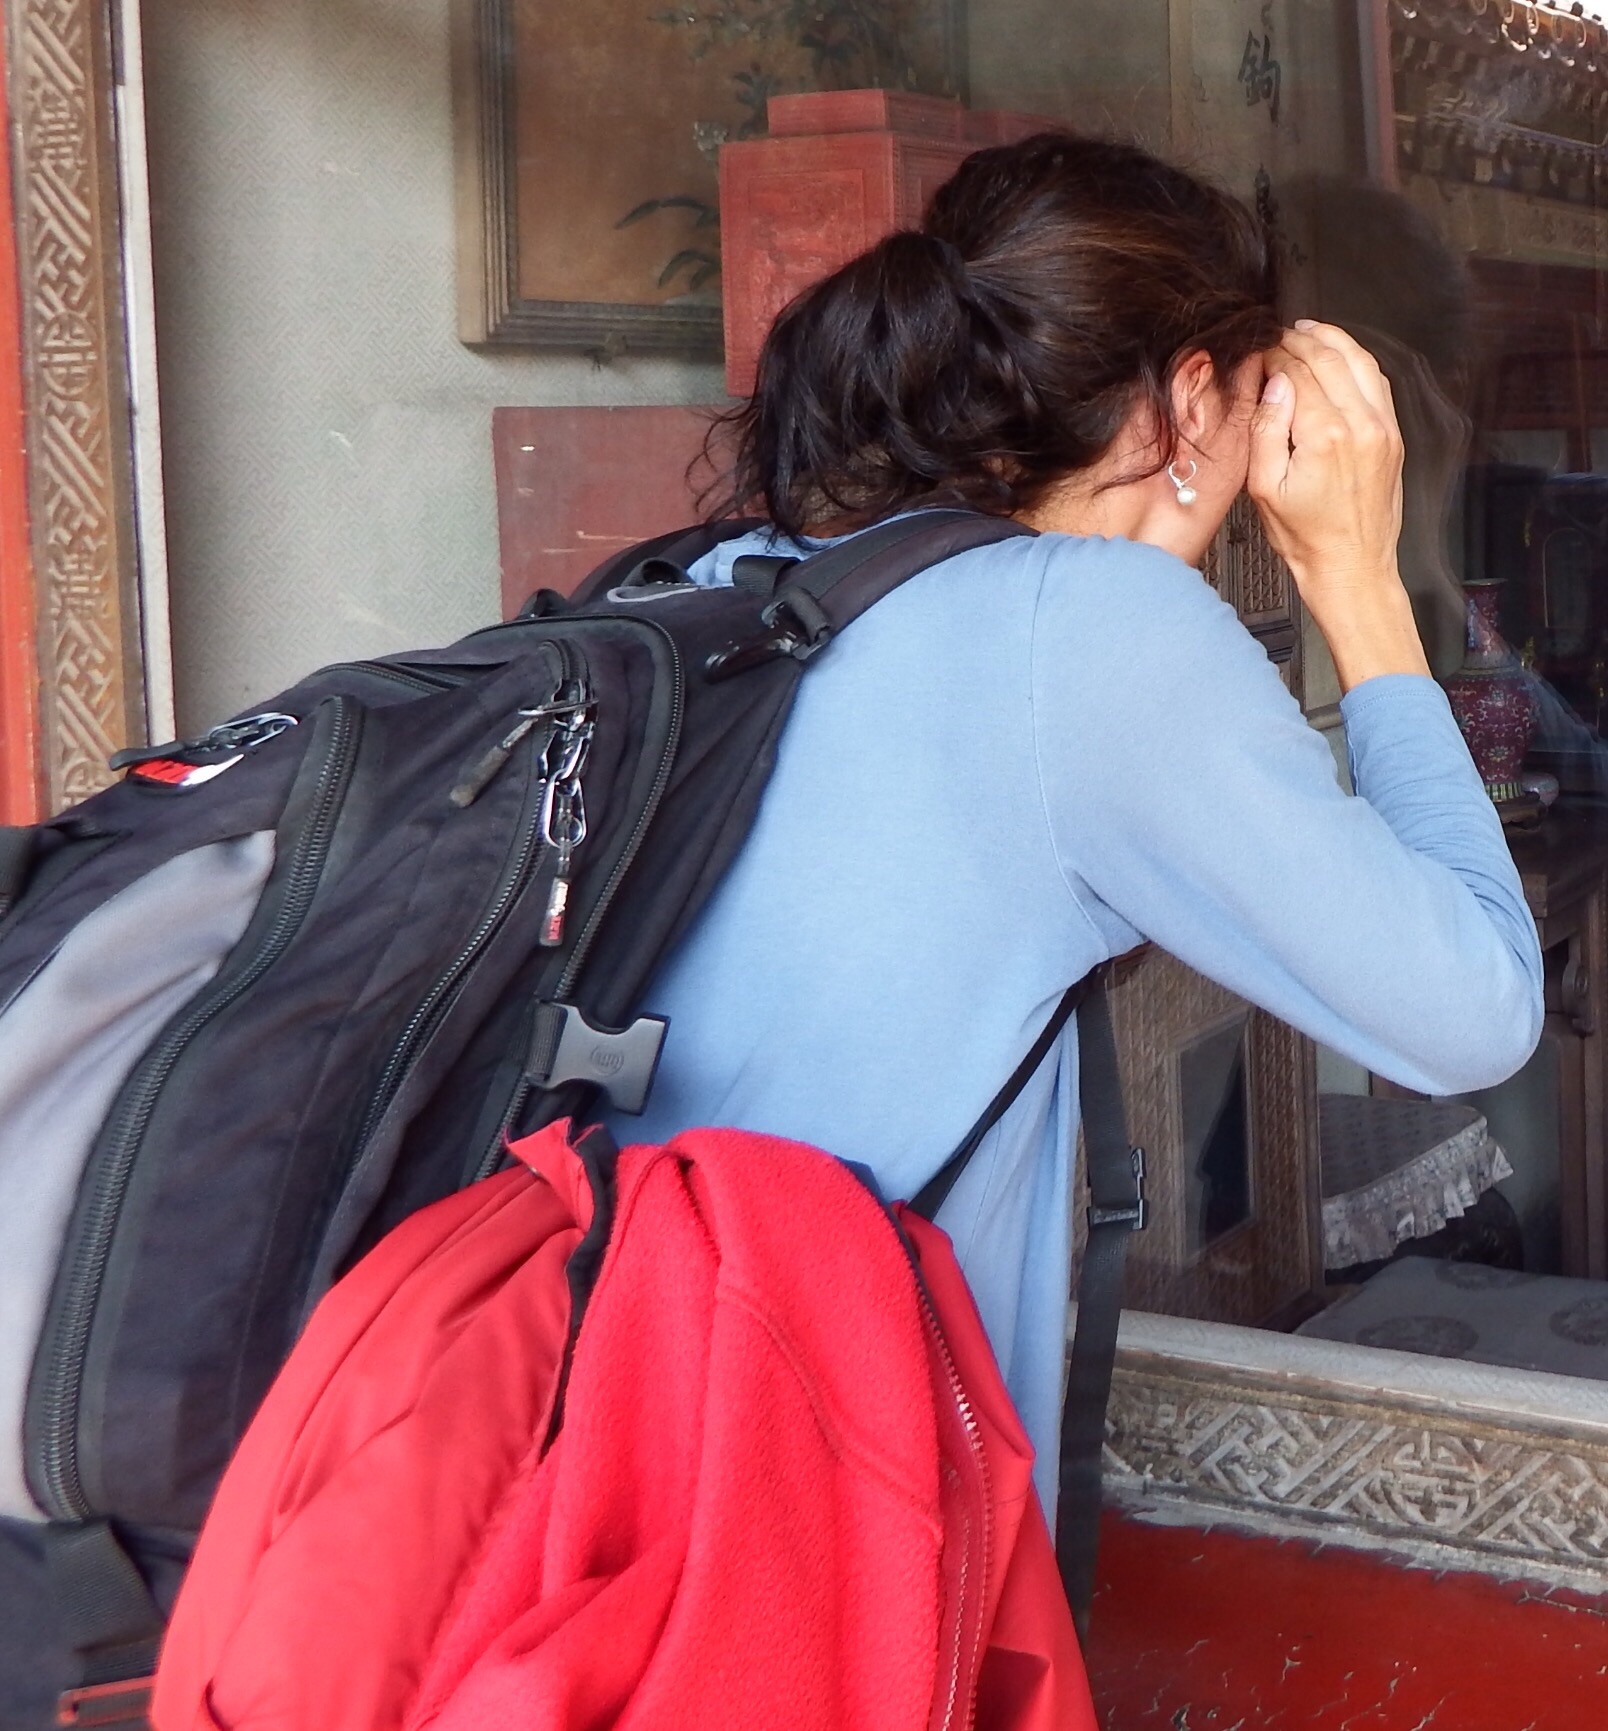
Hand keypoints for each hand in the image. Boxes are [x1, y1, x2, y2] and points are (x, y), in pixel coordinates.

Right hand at [1249, 321, 1429, 690]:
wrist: (1351, 566)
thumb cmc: (1304, 537)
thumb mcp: (1264, 489)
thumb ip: (1266, 430)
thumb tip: (1274, 383)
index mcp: (1325, 436)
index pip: (1297, 373)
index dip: (1275, 356)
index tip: (1259, 352)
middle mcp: (1360, 424)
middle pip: (1330, 358)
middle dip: (1301, 340)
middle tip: (1279, 335)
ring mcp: (1383, 427)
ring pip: (1360, 361)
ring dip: (1333, 340)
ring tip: (1308, 331)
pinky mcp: (1393, 435)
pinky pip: (1378, 382)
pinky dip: (1357, 360)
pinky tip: (1338, 357)